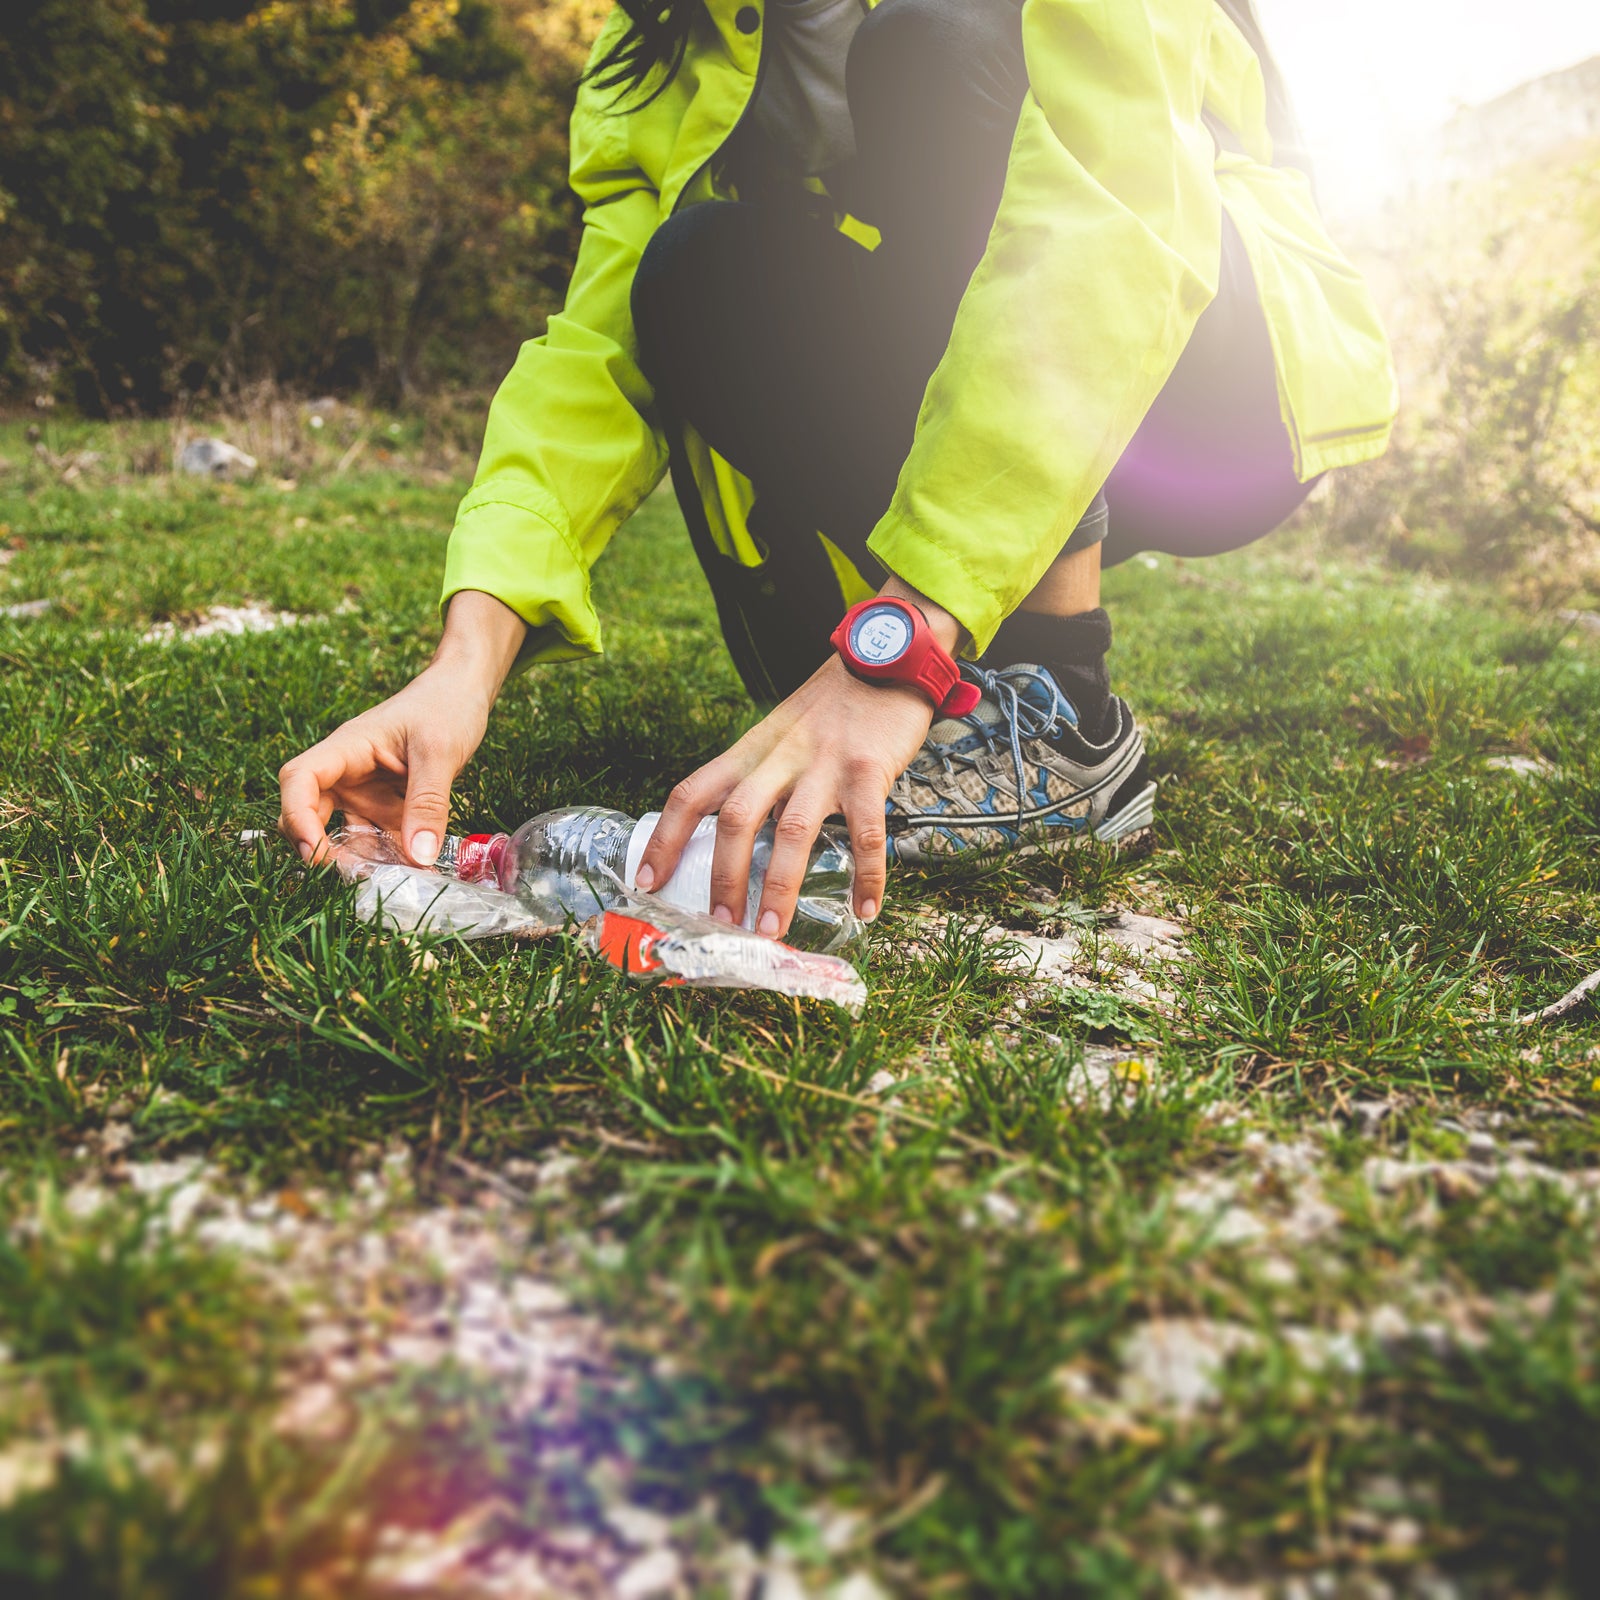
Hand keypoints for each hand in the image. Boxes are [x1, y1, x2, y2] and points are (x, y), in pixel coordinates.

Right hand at [277, 590, 524, 866]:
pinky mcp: (385, 804)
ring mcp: (364, 791)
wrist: (464, 692)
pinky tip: (417, 871)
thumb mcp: (440, 752)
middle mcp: (347, 772)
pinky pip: (378, 837)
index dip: (297, 818)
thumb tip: (419, 857)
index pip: (299, 781)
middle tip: (361, 879)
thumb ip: (428, 803)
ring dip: (365, 860)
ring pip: (347, 835)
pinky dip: (391, 856)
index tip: (315, 852)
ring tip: (400, 880)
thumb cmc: (446, 706)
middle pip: (311, 816)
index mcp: (346, 748)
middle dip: (326, 850)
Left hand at [637, 577, 960, 937]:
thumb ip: (758, 780)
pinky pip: (865, 834)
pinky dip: (866, 876)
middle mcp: (779, 757)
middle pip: (735, 818)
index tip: (648, 880)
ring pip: (791, 832)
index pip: (692, 794)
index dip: (665, 838)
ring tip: (772, 928)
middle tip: (720, 922)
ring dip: (778, 886)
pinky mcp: (868, 773)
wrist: (884, 659)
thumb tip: (737, 843)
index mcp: (749, 750)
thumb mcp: (778, 734)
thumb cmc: (830, 708)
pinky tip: (865, 909)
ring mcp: (824, 765)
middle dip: (723, 875)